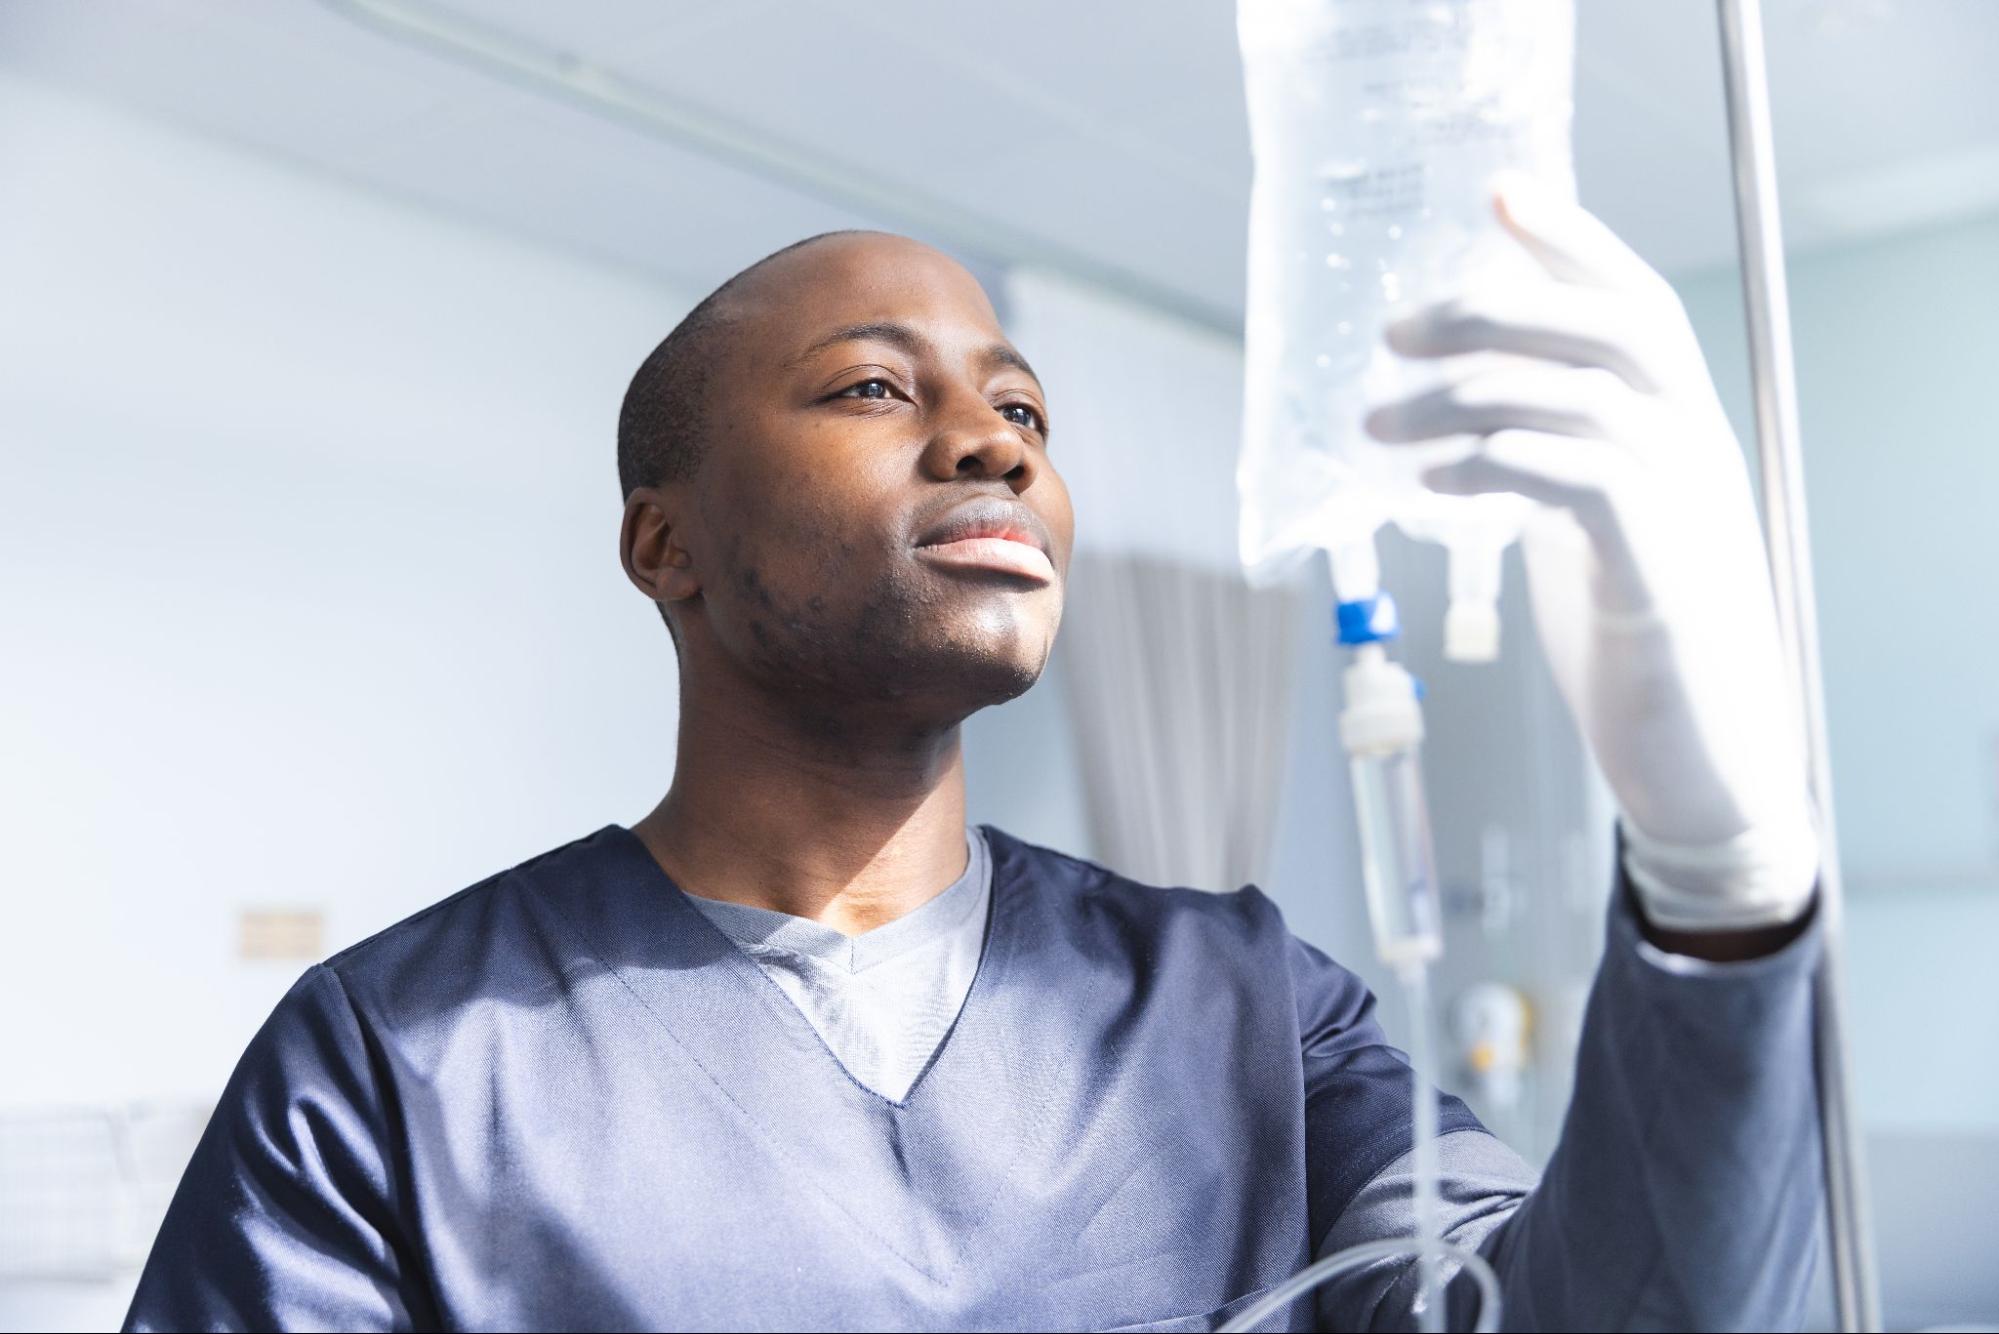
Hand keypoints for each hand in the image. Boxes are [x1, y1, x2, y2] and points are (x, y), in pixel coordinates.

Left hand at [1362, 174, 1817, 931]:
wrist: (1702, 760)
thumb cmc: (1637, 640)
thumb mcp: (1591, 529)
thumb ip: (1554, 465)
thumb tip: (1475, 428)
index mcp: (1677, 430)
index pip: (1633, 303)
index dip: (1571, 241)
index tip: (1501, 193)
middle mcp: (1690, 449)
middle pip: (1604, 330)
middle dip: (1493, 308)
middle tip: (1393, 328)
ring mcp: (1682, 508)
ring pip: (1576, 400)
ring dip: (1463, 395)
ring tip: (1377, 418)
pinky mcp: (1654, 574)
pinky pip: (1579, 482)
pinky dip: (1496, 465)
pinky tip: (1431, 479)